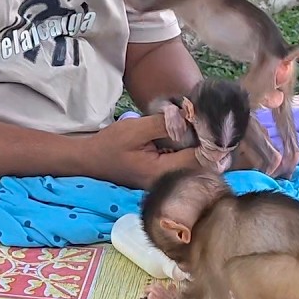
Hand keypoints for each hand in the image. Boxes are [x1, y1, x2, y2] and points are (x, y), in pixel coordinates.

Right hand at [83, 114, 199, 189]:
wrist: (91, 159)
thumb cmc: (111, 145)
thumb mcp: (136, 130)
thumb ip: (163, 125)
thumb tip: (189, 117)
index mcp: (163, 173)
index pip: (198, 159)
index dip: (207, 139)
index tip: (206, 120)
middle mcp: (169, 182)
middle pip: (201, 163)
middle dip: (204, 141)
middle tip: (200, 119)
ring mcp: (167, 181)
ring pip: (194, 163)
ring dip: (196, 144)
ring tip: (192, 123)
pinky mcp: (164, 175)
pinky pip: (183, 162)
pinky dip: (187, 148)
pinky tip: (183, 133)